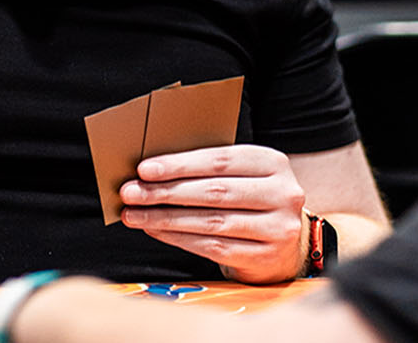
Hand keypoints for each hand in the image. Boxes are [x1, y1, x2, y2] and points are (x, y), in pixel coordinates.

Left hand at [119, 143, 306, 282]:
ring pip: (211, 222)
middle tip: (130, 193)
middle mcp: (283, 194)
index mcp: (273, 162)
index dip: (179, 165)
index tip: (144, 170)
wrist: (286, 241)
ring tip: (136, 214)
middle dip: (165, 192)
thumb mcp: (241, 174)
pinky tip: (156, 231)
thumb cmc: (250, 198)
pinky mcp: (266, 257)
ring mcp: (278, 228)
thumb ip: (206, 169)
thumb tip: (151, 171)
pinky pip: (213, 247)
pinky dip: (179, 239)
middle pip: (213, 191)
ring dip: (166, 218)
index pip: (219, 160)